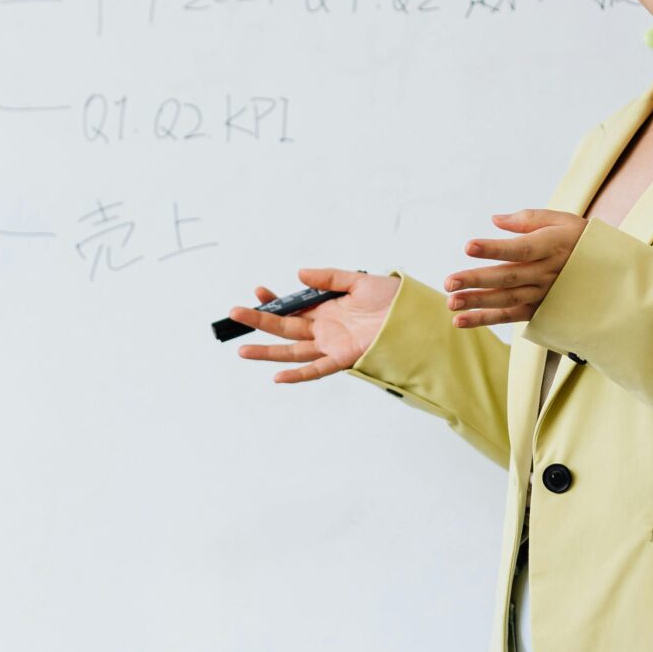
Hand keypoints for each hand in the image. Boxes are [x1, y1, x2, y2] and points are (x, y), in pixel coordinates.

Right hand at [224, 268, 399, 383]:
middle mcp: (325, 329)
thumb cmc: (393, 300)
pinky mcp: (344, 358)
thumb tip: (299, 275)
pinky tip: (278, 376)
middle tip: (235, 313)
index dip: (273, 302)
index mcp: (326, 310)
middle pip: (285, 329)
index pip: (291, 308)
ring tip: (242, 349)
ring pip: (293, 351)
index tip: (258, 292)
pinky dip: (298, 375)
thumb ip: (329, 278)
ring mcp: (332, 345)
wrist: (417, 316)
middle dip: (259, 322)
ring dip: (268, 351)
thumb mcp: (357, 281)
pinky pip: (317, 369)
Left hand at [445, 210, 586, 327]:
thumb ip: (527, 219)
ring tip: (451, 302)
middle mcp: (548, 273)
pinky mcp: (540, 309)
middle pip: (509, 277)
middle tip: (449, 282)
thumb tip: (495, 220)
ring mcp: (543, 294)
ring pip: (507, 300)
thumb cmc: (580, 239)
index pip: (521, 248)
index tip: (468, 246)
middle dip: (477, 281)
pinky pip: (510, 316)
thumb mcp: (562, 220)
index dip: (495, 248)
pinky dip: (485, 319)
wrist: (611, 271)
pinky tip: (460, 321)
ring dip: (478, 303)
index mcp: (553, 246)